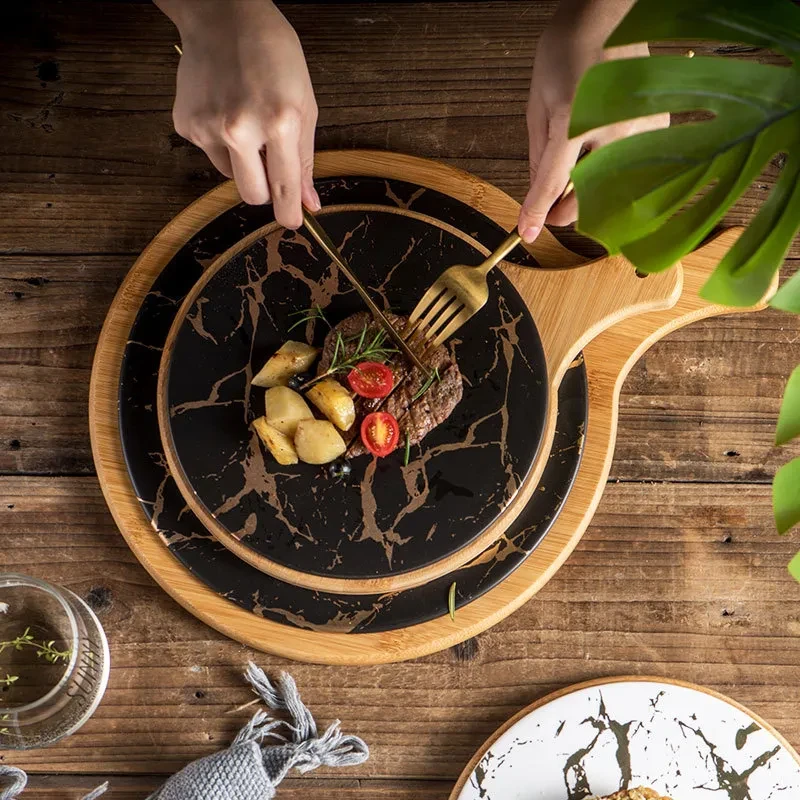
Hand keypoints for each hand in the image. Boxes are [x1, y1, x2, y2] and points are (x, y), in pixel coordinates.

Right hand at [158, 0, 318, 227]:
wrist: (223, 15)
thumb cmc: (273, 54)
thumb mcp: (304, 105)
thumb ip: (305, 159)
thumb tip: (308, 202)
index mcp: (279, 123)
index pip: (284, 189)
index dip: (289, 213)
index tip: (292, 222)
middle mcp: (240, 129)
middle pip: (252, 195)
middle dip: (265, 190)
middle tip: (270, 164)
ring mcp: (207, 127)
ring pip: (230, 175)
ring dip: (242, 161)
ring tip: (246, 122)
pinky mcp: (186, 124)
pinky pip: (209, 153)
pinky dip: (219, 141)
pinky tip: (224, 109)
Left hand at [518, 1, 668, 242]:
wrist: (610, 15)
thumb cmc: (568, 49)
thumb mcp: (538, 102)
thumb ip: (538, 153)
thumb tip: (538, 192)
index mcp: (574, 121)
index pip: (552, 183)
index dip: (536, 212)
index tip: (526, 232)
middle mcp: (612, 131)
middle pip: (584, 198)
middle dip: (562, 210)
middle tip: (547, 208)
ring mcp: (640, 132)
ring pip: (608, 189)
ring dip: (586, 192)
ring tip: (572, 174)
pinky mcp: (658, 130)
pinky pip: (630, 169)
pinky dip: (609, 173)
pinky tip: (598, 157)